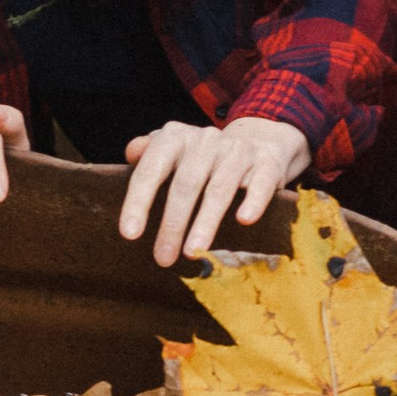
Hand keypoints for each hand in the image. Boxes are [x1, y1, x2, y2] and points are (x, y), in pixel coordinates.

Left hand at [119, 117, 312, 265]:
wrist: (258, 143)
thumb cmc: (203, 158)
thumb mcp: (173, 149)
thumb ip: (149, 153)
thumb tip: (131, 154)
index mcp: (176, 138)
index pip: (152, 169)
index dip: (139, 202)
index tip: (130, 234)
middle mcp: (206, 141)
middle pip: (186, 184)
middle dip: (173, 224)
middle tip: (163, 257)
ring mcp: (237, 151)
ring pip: (219, 188)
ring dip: (205, 222)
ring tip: (192, 252)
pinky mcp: (266, 164)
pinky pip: (260, 183)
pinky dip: (252, 201)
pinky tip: (243, 220)